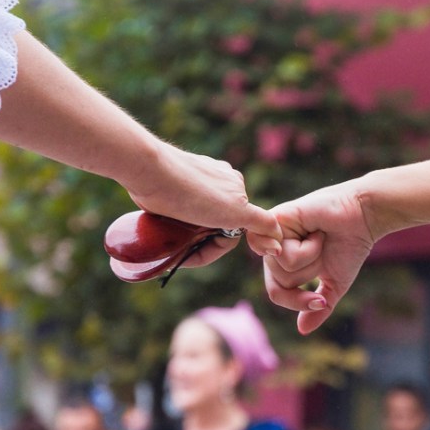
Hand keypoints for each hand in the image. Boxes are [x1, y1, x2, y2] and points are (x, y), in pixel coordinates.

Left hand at [125, 144, 282, 265]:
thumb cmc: (191, 194)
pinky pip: (180, 209)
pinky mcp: (176, 181)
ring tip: (171, 239)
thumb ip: (261, 224)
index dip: (216, 248)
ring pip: (199, 219)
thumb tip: (279, 242)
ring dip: (187, 234)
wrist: (150, 172)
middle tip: (180, 250)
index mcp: (238, 187)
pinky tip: (164, 224)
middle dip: (201, 240)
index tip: (194, 257)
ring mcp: (198, 180)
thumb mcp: (235, 213)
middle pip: (217, 225)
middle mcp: (221, 182)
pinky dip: (175, 222)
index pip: (235, 230)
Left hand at [264, 181, 375, 333]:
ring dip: (310, 256)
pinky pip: (280, 250)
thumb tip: (302, 331)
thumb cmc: (350, 247)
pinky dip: (304, 247)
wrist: (363, 219)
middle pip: (277, 281)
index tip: (321, 301)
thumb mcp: (334, 285)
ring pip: (280, 267)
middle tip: (323, 249)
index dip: (296, 302)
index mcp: (284, 263)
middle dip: (308, 272)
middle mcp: (275, 247)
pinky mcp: (277, 219)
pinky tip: (313, 231)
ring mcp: (274, 233)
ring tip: (319, 235)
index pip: (276, 293)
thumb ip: (317, 308)